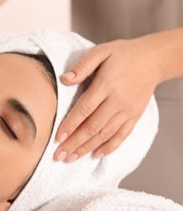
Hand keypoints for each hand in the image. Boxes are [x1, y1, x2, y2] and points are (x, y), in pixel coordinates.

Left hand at [53, 38, 161, 162]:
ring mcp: (127, 111)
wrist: (153, 59)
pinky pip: (122, 136)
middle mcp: (117, 101)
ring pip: (104, 135)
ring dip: (86, 148)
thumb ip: (82, 66)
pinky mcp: (134, 116)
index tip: (57, 138)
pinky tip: (96, 155)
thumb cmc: (123, 54)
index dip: (70, 125)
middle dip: (74, 143)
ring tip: (71, 158)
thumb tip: (64, 79)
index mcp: (106, 85)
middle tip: (58, 156)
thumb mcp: (101, 51)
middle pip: (92, 127)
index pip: (84, 109)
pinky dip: (109, 147)